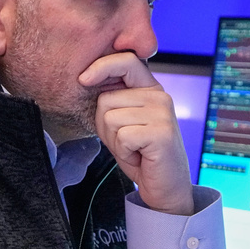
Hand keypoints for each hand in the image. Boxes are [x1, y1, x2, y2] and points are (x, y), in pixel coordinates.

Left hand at [79, 53, 193, 214]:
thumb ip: (113, 101)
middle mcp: (160, 96)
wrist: (165, 188)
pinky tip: (139, 156)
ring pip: (110, 118)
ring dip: (114, 141)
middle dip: (105, 125)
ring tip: (133, 149)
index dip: (101, 66)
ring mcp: (163, 112)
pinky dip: (123, 152)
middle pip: (106, 99)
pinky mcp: (161, 132)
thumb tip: (87, 79)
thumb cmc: (141, 155)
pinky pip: (121, 136)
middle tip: (126, 141)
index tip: (83, 79)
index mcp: (151, 89)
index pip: (126, 60)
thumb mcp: (124, 122)